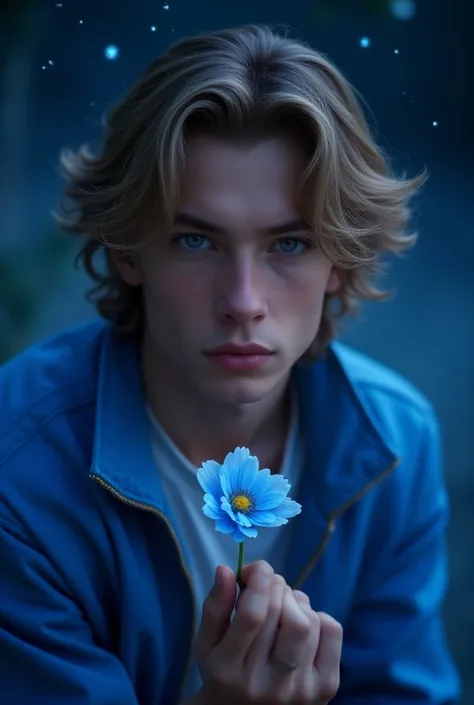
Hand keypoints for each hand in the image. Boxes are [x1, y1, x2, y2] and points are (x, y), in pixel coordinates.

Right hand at [193, 560, 342, 704]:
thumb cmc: (222, 674)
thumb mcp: (206, 644)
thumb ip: (215, 606)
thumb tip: (226, 569)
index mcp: (229, 670)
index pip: (252, 615)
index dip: (258, 580)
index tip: (256, 568)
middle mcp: (266, 684)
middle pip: (283, 615)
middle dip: (276, 585)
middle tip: (268, 582)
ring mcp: (299, 689)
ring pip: (308, 621)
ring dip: (295, 600)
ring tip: (282, 604)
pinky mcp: (325, 689)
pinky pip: (332, 632)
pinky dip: (318, 615)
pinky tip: (302, 623)